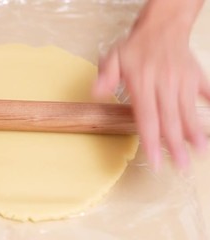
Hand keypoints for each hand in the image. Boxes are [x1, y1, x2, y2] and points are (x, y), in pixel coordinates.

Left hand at [94, 11, 209, 169]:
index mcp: (142, 83)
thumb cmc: (135, 47)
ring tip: (199, 152)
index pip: (146, 117)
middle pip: (169, 119)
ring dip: (194, 133)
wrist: (162, 26)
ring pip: (188, 111)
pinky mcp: (196, 76)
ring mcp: (182, 80)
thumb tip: (96, 92)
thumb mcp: (113, 58)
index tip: (155, 161)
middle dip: (175, 145)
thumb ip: (106, 76)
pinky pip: (205, 94)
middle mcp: (164, 83)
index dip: (151, 141)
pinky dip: (209, 109)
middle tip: (180, 167)